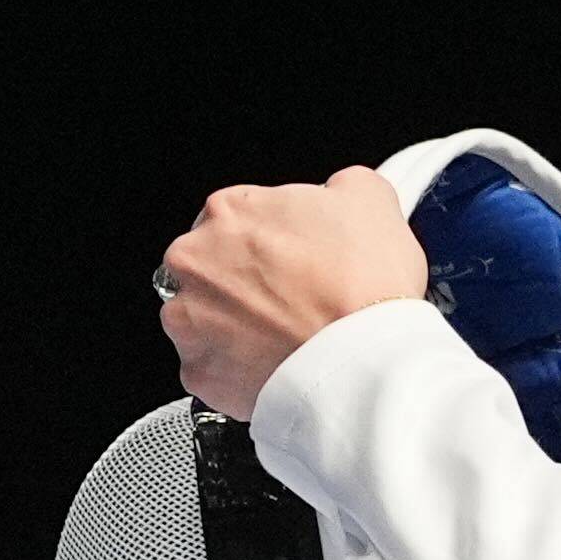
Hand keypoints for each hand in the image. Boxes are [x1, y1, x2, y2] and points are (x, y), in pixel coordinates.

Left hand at [157, 167, 427, 418]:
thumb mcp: (370, 199)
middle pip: (207, 268)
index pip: (234, 218)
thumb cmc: (364, 284)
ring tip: (280, 338)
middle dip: (240, 283)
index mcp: (228, 211)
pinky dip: (235, 372)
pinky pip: (208, 369)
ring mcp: (190, 320)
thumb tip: (338, 195)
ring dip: (230, 327)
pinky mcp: (198, 372)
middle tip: (287, 301)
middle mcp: (195, 262)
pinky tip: (271, 367)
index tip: (287, 261)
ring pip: (198, 320)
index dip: (267, 242)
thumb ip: (339, 187)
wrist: (365, 362)